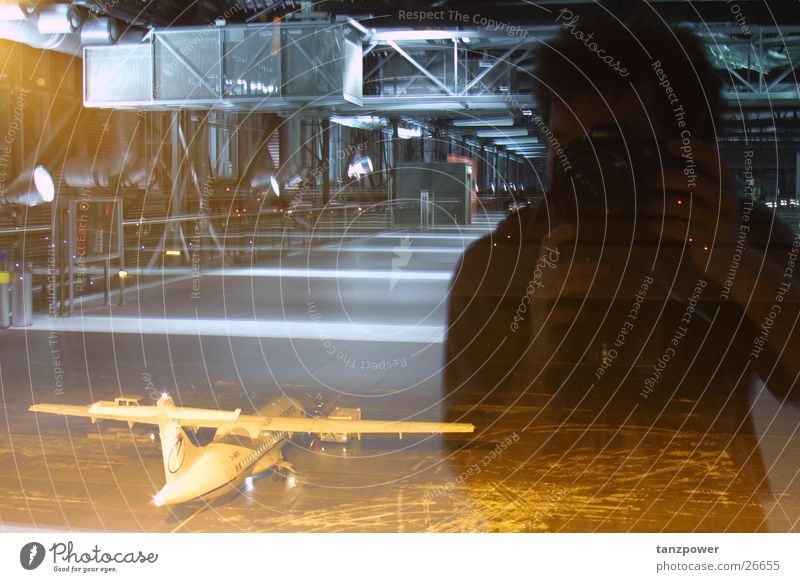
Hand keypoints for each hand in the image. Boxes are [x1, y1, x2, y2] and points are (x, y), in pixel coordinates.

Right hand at [532, 224, 609, 328]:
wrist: (545, 352)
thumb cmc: (561, 320)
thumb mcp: (569, 296)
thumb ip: (578, 281)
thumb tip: (605, 268)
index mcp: (544, 276)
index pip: (546, 249)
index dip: (556, 235)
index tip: (572, 228)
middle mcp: (537, 287)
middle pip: (557, 269)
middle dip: (582, 267)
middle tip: (607, 271)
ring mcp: (538, 305)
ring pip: (554, 287)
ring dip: (577, 284)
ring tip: (597, 285)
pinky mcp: (542, 323)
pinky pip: (555, 313)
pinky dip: (571, 312)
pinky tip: (584, 314)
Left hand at [644, 139, 739, 281]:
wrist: (734, 261)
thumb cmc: (714, 225)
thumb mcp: (714, 201)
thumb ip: (698, 185)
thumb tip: (664, 167)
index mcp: (727, 187)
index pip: (713, 159)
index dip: (692, 148)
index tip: (668, 144)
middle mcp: (724, 201)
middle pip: (692, 181)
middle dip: (666, 177)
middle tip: (649, 180)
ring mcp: (714, 221)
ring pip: (679, 205)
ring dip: (656, 203)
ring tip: (648, 207)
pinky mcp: (703, 240)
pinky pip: (673, 227)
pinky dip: (657, 224)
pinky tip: (652, 224)